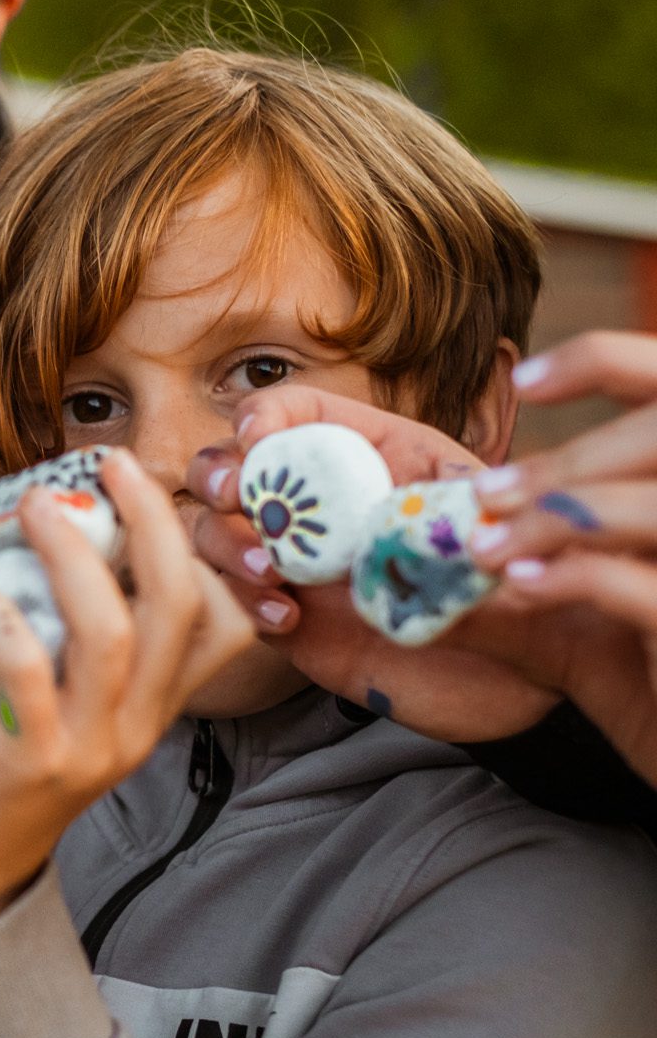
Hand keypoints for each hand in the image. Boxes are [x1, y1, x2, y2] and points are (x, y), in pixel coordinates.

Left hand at [0, 451, 251, 954]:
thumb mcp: (8, 682)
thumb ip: (18, 614)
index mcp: (147, 703)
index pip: (225, 621)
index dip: (207, 547)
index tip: (152, 487)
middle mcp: (137, 724)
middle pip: (182, 606)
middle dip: (152, 521)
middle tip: (108, 464)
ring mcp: (92, 746)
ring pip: (112, 630)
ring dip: (71, 553)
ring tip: (31, 505)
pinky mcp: (33, 762)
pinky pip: (27, 667)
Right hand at [186, 385, 558, 739]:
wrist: (513, 677)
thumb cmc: (514, 589)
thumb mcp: (501, 533)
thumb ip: (467, 514)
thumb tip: (441, 511)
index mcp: (369, 455)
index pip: (295, 411)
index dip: (263, 414)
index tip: (257, 441)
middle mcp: (319, 502)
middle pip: (228, 463)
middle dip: (217, 473)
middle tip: (235, 498)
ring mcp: (294, 558)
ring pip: (211, 529)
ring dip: (224, 542)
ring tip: (269, 572)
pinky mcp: (282, 615)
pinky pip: (228, 599)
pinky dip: (241, 603)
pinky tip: (286, 619)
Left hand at [467, 332, 656, 779]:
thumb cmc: (640, 679)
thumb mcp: (565, 625)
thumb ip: (503, 584)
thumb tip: (405, 554)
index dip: (605, 359)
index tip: (523, 381)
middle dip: (566, 460)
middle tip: (485, 493)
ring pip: (653, 505)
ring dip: (558, 517)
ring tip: (487, 548)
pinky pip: (648, 586)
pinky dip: (577, 575)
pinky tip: (521, 584)